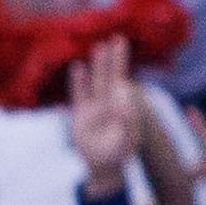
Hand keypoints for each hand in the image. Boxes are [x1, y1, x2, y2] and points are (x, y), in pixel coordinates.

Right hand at [65, 39, 140, 178]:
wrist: (102, 166)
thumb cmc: (118, 155)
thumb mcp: (125, 143)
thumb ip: (126, 125)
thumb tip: (124, 106)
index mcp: (124, 108)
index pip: (123, 86)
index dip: (123, 70)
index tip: (122, 54)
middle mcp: (110, 103)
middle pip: (112, 77)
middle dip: (115, 59)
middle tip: (119, 38)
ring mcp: (95, 107)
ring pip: (96, 82)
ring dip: (98, 65)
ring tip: (100, 46)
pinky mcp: (81, 113)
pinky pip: (79, 94)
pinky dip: (78, 81)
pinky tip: (78, 66)